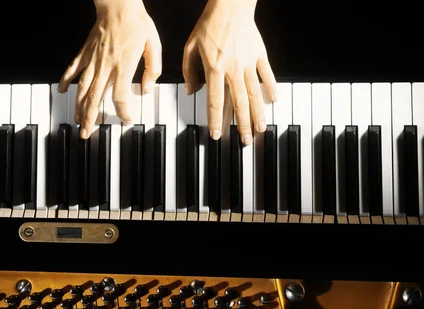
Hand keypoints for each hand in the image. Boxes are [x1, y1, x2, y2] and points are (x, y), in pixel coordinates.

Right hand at [58, 0, 161, 138]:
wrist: (118, 3)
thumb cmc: (137, 23)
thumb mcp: (154, 46)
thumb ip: (153, 70)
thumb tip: (147, 88)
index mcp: (123, 66)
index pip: (120, 97)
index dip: (123, 112)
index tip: (126, 120)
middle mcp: (105, 66)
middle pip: (94, 99)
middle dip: (89, 119)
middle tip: (86, 134)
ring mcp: (93, 60)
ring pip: (82, 88)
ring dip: (78, 106)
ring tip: (77, 120)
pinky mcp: (86, 52)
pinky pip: (73, 68)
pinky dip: (66, 80)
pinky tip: (62, 90)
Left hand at [183, 0, 276, 144]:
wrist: (230, 4)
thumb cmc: (209, 24)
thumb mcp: (190, 47)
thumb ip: (189, 71)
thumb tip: (191, 91)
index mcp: (214, 68)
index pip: (214, 101)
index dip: (215, 120)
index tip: (216, 135)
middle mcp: (233, 69)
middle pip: (238, 103)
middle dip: (242, 125)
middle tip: (245, 142)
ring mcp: (249, 62)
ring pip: (254, 93)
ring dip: (258, 113)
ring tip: (261, 129)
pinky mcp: (259, 54)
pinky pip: (267, 74)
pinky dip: (271, 87)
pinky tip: (274, 101)